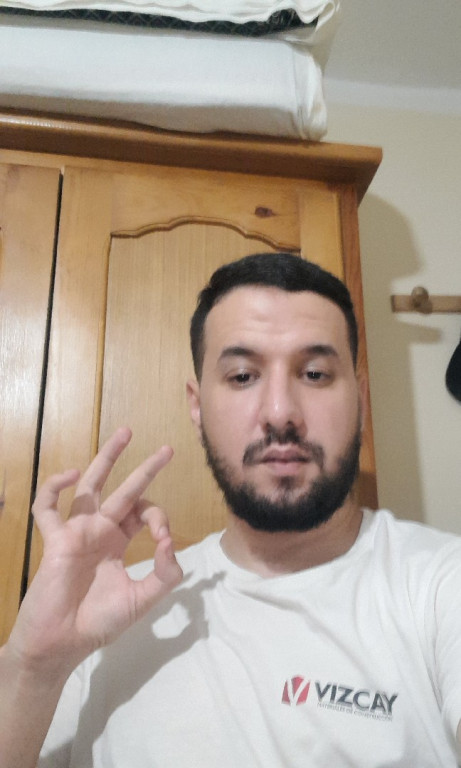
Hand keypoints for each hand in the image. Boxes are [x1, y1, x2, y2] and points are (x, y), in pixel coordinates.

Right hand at [6, 427, 182, 680]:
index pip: (143, 514)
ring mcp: (77, 532)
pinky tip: (69, 475)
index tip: (161, 539)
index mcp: (119, 543)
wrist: (61, 645)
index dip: (158, 517)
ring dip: (106, 459)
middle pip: (123, 489)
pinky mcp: (55, 539)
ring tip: (124, 433)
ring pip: (90, 486)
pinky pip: (47, 507)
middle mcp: (100, 531)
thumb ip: (164, 574)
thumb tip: (170, 543)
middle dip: (145, 468)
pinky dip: (53, 488)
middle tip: (167, 449)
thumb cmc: (98, 624)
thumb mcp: (141, 600)